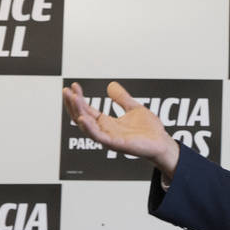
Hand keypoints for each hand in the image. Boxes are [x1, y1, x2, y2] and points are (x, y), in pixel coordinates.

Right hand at [62, 81, 179, 178]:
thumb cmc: (150, 130)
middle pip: (82, 117)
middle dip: (73, 104)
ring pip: (87, 126)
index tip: (73, 86)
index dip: (79, 98)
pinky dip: (90, 129)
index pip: (87, 110)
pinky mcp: (116, 144)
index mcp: (107, 123)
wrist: (163, 143)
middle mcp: (105, 131)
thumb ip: (121, 98)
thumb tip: (111, 85)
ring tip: (73, 99)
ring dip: (78, 112)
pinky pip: (99, 137)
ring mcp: (109, 138)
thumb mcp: (133, 108)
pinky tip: (83, 118)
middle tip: (66, 91)